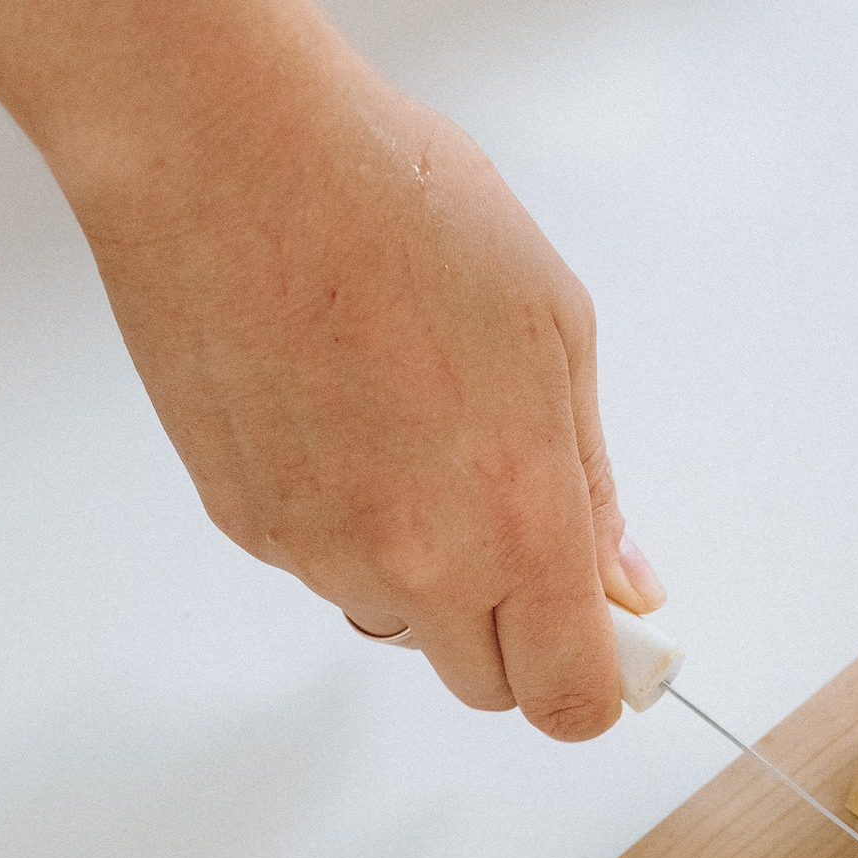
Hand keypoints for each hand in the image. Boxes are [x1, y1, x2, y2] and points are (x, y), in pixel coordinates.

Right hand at [67, 70, 661, 740]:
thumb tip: (622, 577)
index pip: (569, 701)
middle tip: (521, 534)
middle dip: (519, 636)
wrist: (234, 156)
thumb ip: (593, 484)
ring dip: (428, 580)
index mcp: (517, 516)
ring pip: (398, 627)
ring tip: (420, 443)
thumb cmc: (402, 210)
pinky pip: (323, 570)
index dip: (596, 687)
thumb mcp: (558, 332)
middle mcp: (415, 560)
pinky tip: (350, 424)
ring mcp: (319, 551)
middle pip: (486, 685)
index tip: (607, 646)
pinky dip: (349, 529)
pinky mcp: (245, 524)